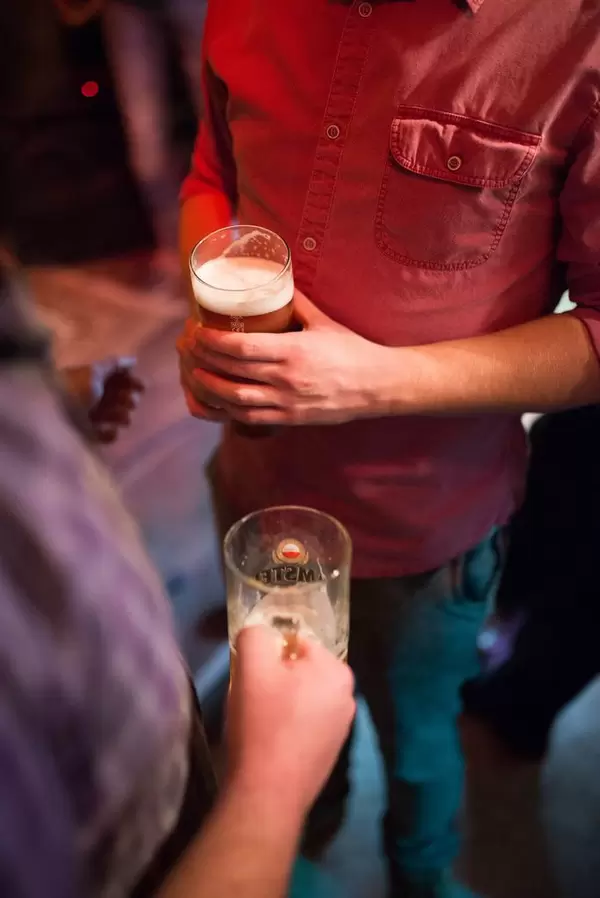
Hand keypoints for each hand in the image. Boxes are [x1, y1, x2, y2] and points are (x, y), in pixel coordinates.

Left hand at [64, 358, 143, 442]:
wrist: (52, 411)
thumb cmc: (76, 387)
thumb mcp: (96, 371)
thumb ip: (115, 365)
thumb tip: (133, 360)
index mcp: (97, 381)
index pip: (120, 382)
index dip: (132, 384)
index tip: (142, 387)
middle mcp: (96, 398)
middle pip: (121, 399)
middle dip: (129, 401)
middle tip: (130, 402)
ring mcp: (93, 417)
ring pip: (117, 417)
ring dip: (122, 417)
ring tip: (121, 418)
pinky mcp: (90, 434)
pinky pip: (107, 436)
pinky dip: (110, 434)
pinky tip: (110, 429)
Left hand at [176, 291, 394, 425]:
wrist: (378, 386)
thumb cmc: (352, 351)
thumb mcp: (323, 322)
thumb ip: (296, 303)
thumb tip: (274, 280)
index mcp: (293, 351)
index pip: (241, 346)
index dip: (213, 340)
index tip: (197, 330)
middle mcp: (287, 379)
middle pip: (231, 371)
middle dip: (204, 360)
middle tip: (188, 348)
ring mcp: (287, 403)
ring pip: (235, 399)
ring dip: (210, 387)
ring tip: (194, 374)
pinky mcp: (291, 419)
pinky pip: (250, 418)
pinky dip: (227, 410)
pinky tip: (217, 400)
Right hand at [227, 626, 354, 818]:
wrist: (266, 795)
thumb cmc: (261, 725)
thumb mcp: (250, 666)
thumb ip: (255, 635)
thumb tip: (261, 635)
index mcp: (337, 670)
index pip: (296, 642)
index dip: (270, 655)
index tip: (253, 676)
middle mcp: (348, 695)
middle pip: (300, 669)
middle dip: (276, 677)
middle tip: (254, 698)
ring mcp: (342, 726)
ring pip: (301, 696)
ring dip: (281, 702)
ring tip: (260, 722)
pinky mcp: (330, 751)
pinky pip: (304, 722)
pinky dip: (287, 725)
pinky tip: (270, 741)